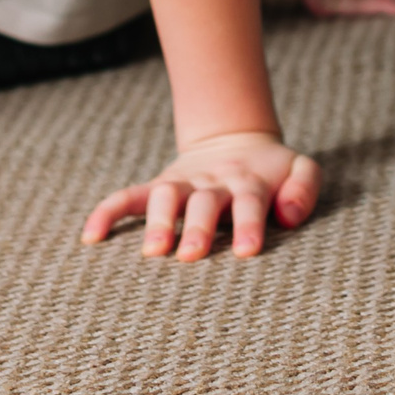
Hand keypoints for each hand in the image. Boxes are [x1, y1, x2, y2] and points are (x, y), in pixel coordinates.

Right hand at [81, 131, 320, 259]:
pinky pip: (128, 196)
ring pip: (165, 198)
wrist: (236, 139)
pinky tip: (91, 237)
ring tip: (152, 252)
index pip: (249, 202)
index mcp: (249, 181)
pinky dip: (108, 212)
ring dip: (157, 222)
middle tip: (191, 255)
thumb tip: (288, 217)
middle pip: (204, 203)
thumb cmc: (272, 170)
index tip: (246, 251)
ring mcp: (182, 184)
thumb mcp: (300, 168)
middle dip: (197, 228)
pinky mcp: (158, 187)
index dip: (248, 225)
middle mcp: (212, 182)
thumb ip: (304, 188)